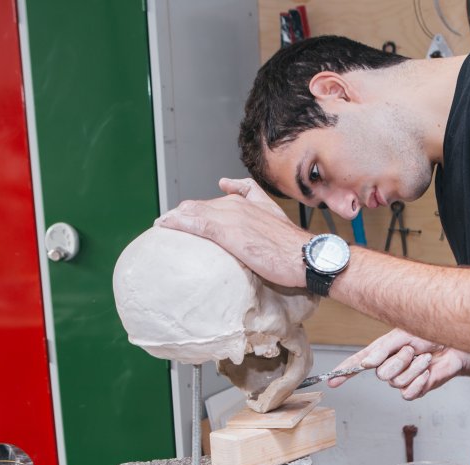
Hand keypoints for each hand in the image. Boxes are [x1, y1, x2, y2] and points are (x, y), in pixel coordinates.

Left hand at [155, 177, 308, 288]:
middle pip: (201, 205)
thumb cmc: (295, 251)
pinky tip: (165, 226)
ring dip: (176, 218)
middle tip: (169, 224)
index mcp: (250, 203)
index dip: (200, 210)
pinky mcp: (228, 231)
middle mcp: (238, 205)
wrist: (307, 257)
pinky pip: (196, 223)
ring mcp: (232, 216)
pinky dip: (178, 223)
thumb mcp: (277, 230)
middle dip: (184, 213)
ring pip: (195, 211)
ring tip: (162, 225)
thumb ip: (262, 226)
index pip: (217, 201)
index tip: (187, 218)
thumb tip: (250, 233)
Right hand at [329, 329, 469, 399]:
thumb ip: (382, 349)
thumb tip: (366, 364)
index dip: (344, 372)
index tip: (331, 380)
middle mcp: (389, 366)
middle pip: (381, 373)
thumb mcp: (403, 334)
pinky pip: (408, 393)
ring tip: (426, 357)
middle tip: (412, 349)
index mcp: (383, 351)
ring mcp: (403, 379)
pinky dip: (420, 380)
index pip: (358, 363)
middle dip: (399, 360)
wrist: (458, 344)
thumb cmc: (432, 334)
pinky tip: (429, 370)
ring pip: (396, 382)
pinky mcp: (417, 389)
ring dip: (414, 367)